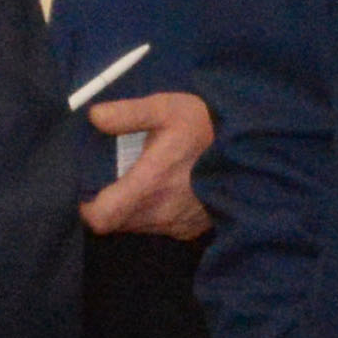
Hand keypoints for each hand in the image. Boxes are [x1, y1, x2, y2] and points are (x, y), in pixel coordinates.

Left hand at [83, 89, 215, 239]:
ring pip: (137, 226)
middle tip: (109, 181)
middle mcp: (159, 213)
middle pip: (116, 223)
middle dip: (108, 206)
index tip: (83, 193)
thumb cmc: (206, 126)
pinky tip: (163, 193)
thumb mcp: (167, 108)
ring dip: (130, 210)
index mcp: (148, 185)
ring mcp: (176, 225)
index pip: (101, 218)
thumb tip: (93, 116)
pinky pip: (159, 228)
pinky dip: (153, 215)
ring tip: (136, 183)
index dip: (85, 210)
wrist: (254, 149)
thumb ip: (128, 114)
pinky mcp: (190, 229)